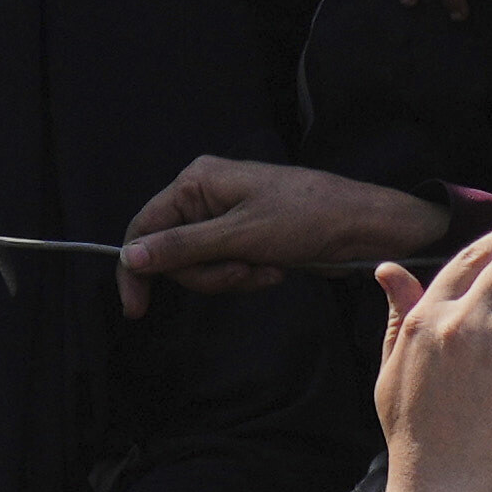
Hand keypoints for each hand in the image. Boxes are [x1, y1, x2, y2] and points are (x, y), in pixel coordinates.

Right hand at [122, 153, 461, 296]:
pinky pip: (226, 268)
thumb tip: (131, 256)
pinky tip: (275, 269)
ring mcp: (225, 216)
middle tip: (243, 273)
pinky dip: (246, 276)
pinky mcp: (244, 236)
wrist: (361, 226)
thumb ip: (182, 247)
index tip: (136, 309)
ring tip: (266, 269)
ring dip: (231, 278)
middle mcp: (206, 195)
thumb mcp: (240, 236)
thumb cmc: (306, 219)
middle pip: (172, 253)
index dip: (136, 269)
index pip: (144, 227)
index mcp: (197, 182)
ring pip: (200, 266)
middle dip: (207, 274)